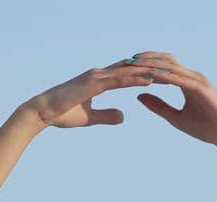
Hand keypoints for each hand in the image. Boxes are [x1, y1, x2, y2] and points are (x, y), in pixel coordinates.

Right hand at [26, 57, 159, 129]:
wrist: (43, 112)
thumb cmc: (62, 114)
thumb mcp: (90, 118)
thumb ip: (106, 115)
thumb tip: (123, 116)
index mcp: (99, 80)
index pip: (126, 75)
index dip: (144, 75)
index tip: (162, 76)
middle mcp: (99, 74)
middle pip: (131, 70)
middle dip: (151, 69)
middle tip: (172, 70)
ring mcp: (96, 77)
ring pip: (128, 72)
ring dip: (149, 72)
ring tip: (168, 73)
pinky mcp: (93, 84)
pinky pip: (119, 81)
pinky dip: (135, 80)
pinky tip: (150, 81)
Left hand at [134, 52, 216, 152]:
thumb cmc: (208, 129)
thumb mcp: (176, 118)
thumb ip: (159, 106)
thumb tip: (138, 95)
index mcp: (186, 81)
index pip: (162, 67)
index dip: (144, 65)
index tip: (126, 66)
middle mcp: (191, 76)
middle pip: (164, 61)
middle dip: (145, 59)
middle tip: (125, 60)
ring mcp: (197, 80)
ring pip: (169, 66)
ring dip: (151, 64)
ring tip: (133, 64)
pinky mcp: (200, 88)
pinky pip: (178, 78)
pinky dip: (163, 76)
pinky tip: (150, 77)